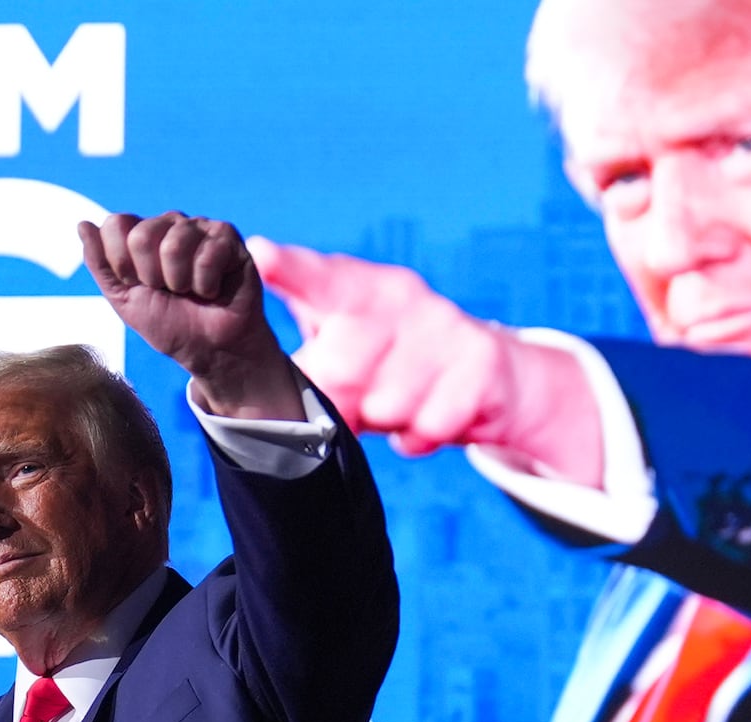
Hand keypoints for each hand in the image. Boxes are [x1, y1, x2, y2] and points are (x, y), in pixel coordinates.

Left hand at [78, 212, 301, 419]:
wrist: (208, 349)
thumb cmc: (168, 324)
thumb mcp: (123, 298)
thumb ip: (100, 263)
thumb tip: (82, 224)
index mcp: (141, 233)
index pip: (115, 224)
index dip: (122, 264)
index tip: (137, 286)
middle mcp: (169, 223)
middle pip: (142, 235)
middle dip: (151, 276)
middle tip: (167, 291)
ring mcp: (199, 227)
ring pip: (175, 245)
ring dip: (180, 283)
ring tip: (190, 292)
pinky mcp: (227, 237)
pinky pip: (207, 256)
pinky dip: (206, 285)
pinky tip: (213, 290)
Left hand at [249, 236, 604, 486]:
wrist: (489, 376)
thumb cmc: (392, 366)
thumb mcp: (343, 355)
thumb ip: (306, 369)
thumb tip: (272, 406)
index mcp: (355, 288)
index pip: (317, 278)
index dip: (288, 269)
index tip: (261, 255)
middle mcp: (400, 295)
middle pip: (342, 370)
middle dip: (345, 402)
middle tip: (362, 399)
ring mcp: (443, 323)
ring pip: (387, 406)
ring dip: (388, 421)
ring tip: (402, 402)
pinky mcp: (481, 360)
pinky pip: (429, 425)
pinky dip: (422, 436)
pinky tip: (431, 414)